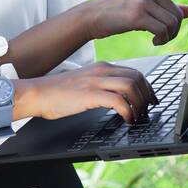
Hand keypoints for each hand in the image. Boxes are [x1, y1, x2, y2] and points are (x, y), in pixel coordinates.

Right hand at [17, 62, 157, 123]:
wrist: (37, 93)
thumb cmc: (57, 93)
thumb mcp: (85, 83)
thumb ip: (101, 86)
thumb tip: (118, 99)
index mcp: (102, 68)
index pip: (135, 72)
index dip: (147, 87)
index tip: (151, 100)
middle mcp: (102, 71)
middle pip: (137, 78)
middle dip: (147, 96)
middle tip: (147, 111)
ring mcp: (96, 82)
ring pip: (132, 87)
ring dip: (140, 104)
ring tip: (137, 116)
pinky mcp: (90, 95)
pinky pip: (119, 101)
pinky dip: (128, 112)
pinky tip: (126, 120)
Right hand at [78, 0, 187, 45]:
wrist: (91, 16)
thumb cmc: (117, 11)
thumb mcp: (142, 4)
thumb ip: (167, 6)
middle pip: (178, 13)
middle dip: (175, 29)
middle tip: (164, 37)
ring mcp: (143, 1)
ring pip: (172, 22)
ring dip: (168, 36)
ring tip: (158, 39)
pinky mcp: (137, 15)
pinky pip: (162, 30)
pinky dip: (161, 39)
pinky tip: (154, 41)